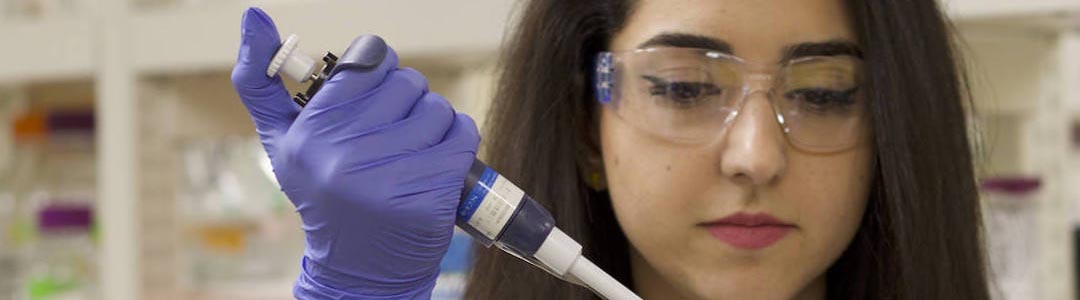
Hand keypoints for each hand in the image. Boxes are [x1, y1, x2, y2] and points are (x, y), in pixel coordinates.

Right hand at [230, 7, 479, 298]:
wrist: (358, 268)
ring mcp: (391, 179)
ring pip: (437, 108)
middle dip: (405, 102)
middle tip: (390, 134)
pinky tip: (435, 162)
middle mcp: (346, 156)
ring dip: (432, 124)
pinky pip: (462, 134)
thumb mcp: (283, 141)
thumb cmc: (322, 194)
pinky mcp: (430, 196)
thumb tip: (253, 15)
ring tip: (410, 152)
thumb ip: (260, 80)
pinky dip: (456, 141)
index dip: (378, 74)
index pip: (368, 60)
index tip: (372, 98)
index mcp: (310, 134)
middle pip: (407, 83)